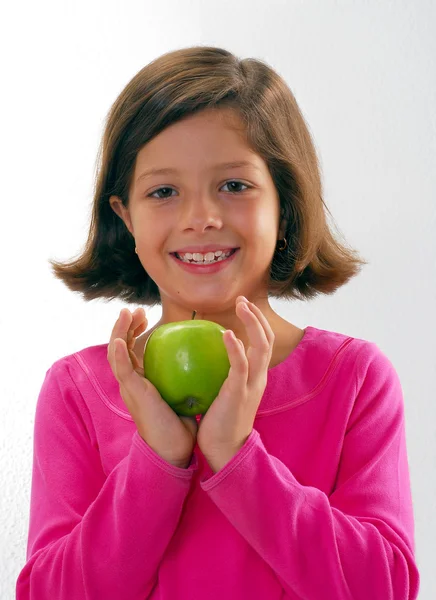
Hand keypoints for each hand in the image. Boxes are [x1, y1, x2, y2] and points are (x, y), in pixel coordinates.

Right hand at [108, 308, 197, 467]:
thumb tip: (203, 356)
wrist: (173, 448)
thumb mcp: (181, 393)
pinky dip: (119, 354)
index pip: (132, 351)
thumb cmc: (180, 424)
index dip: (134, 332)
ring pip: (116, 353)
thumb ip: (184, 376)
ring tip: (126, 314)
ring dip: (118, 332)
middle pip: (119, 347)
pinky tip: (120, 341)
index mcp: (140, 382)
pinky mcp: (133, 393)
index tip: (145, 317)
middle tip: (133, 310)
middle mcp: (131, 382)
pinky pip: (123, 370)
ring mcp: (129, 387)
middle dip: (123, 326)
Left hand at [197, 297, 274, 470]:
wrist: (224, 450)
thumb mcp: (225, 394)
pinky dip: (236, 347)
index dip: (256, 323)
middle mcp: (258, 377)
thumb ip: (221, 376)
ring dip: (253, 322)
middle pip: (267, 339)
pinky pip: (240, 365)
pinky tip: (227, 333)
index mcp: (255, 377)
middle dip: (257, 316)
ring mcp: (252, 384)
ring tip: (241, 305)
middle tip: (243, 299)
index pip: (262, 344)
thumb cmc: (219, 423)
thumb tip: (201, 358)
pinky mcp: (239, 392)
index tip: (243, 307)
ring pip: (261, 346)